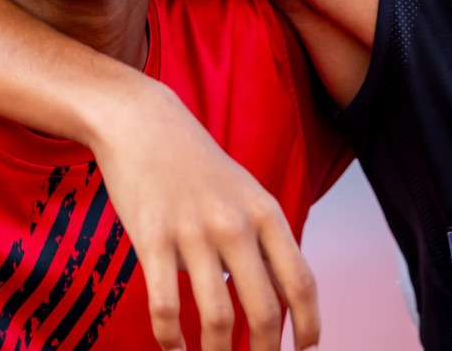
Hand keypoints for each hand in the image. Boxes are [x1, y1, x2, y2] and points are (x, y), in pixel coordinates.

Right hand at [89, 80, 318, 350]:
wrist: (142, 122)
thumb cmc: (195, 163)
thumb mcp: (244, 191)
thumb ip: (263, 238)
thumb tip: (277, 296)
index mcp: (265, 212)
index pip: (301, 281)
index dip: (309, 325)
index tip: (305, 349)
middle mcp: (236, 224)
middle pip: (264, 310)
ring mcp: (193, 231)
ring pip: (217, 316)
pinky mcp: (152, 237)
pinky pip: (166, 306)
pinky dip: (171, 339)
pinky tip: (173, 348)